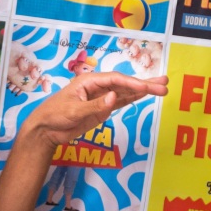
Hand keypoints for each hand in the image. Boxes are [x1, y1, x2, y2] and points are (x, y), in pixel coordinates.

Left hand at [24, 70, 167, 151]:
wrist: (45, 129)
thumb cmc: (54, 115)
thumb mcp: (73, 111)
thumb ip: (94, 106)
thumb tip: (113, 98)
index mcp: (89, 82)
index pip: (115, 80)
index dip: (132, 83)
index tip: (147, 87)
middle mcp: (97, 87)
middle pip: (124, 84)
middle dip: (144, 84)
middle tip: (165, 84)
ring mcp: (100, 98)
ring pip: (125, 92)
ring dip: (143, 90)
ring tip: (162, 88)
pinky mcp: (101, 109)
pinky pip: (120, 102)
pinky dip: (133, 99)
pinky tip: (145, 95)